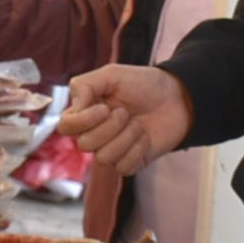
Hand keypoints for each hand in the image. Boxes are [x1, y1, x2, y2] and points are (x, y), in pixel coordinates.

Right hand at [61, 64, 192, 174]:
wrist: (178, 98)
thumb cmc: (144, 84)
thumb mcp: (112, 75)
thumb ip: (84, 86)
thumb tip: (73, 109)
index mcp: (86, 112)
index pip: (66, 126)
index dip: (83, 120)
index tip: (104, 107)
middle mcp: (94, 133)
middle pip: (84, 144)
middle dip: (110, 127)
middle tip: (126, 112)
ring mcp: (111, 150)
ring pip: (103, 158)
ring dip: (125, 138)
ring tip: (138, 124)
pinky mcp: (129, 163)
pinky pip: (122, 167)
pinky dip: (136, 150)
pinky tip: (144, 137)